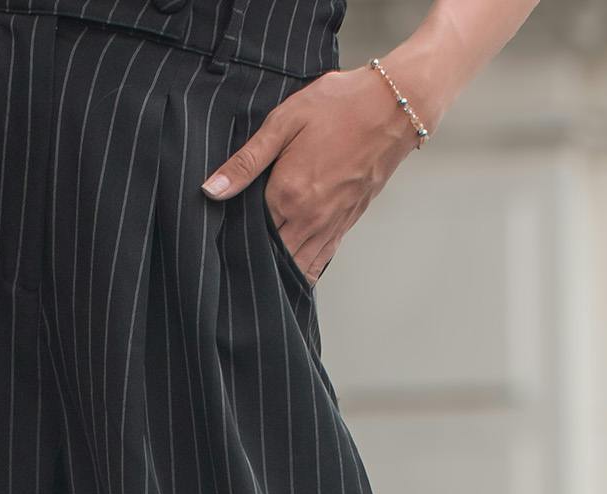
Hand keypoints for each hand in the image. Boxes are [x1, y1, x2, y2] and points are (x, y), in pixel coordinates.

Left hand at [201, 63, 423, 283]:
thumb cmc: (340, 106)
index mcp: (287, 195)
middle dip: (254, 261)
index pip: (250, 234)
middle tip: (235, 264)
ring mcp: (331, 224)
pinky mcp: (347, 223)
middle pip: (273, 257)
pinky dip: (305, 267)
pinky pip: (321, 258)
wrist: (395, 107)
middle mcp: (309, 218)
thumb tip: (211, 190)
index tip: (220, 242)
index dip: (234, 238)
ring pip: (298, 265)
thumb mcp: (284, 122)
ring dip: (280, 270)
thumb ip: (246, 161)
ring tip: (260, 275)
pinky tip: (292, 267)